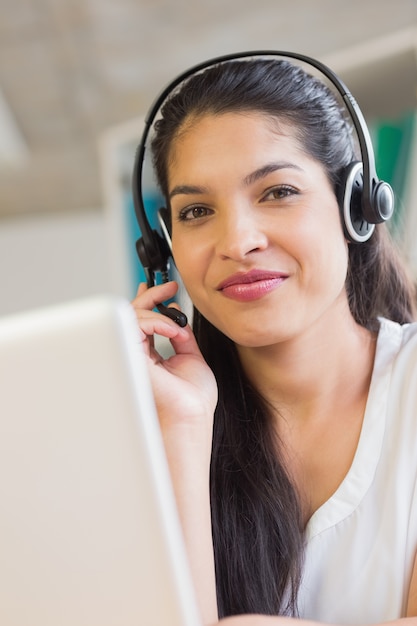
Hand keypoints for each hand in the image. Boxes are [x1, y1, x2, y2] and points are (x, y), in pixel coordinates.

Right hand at [132, 281, 217, 451]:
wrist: (192, 415)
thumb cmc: (192, 397)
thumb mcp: (190, 356)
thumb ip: (180, 336)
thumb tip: (175, 314)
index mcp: (150, 356)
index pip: (142, 322)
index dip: (150, 300)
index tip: (169, 289)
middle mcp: (137, 355)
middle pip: (131, 315)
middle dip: (150, 295)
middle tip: (169, 287)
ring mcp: (132, 356)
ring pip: (129, 316)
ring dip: (154, 309)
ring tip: (176, 322)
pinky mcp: (131, 357)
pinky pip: (134, 325)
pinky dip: (155, 321)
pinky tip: (173, 331)